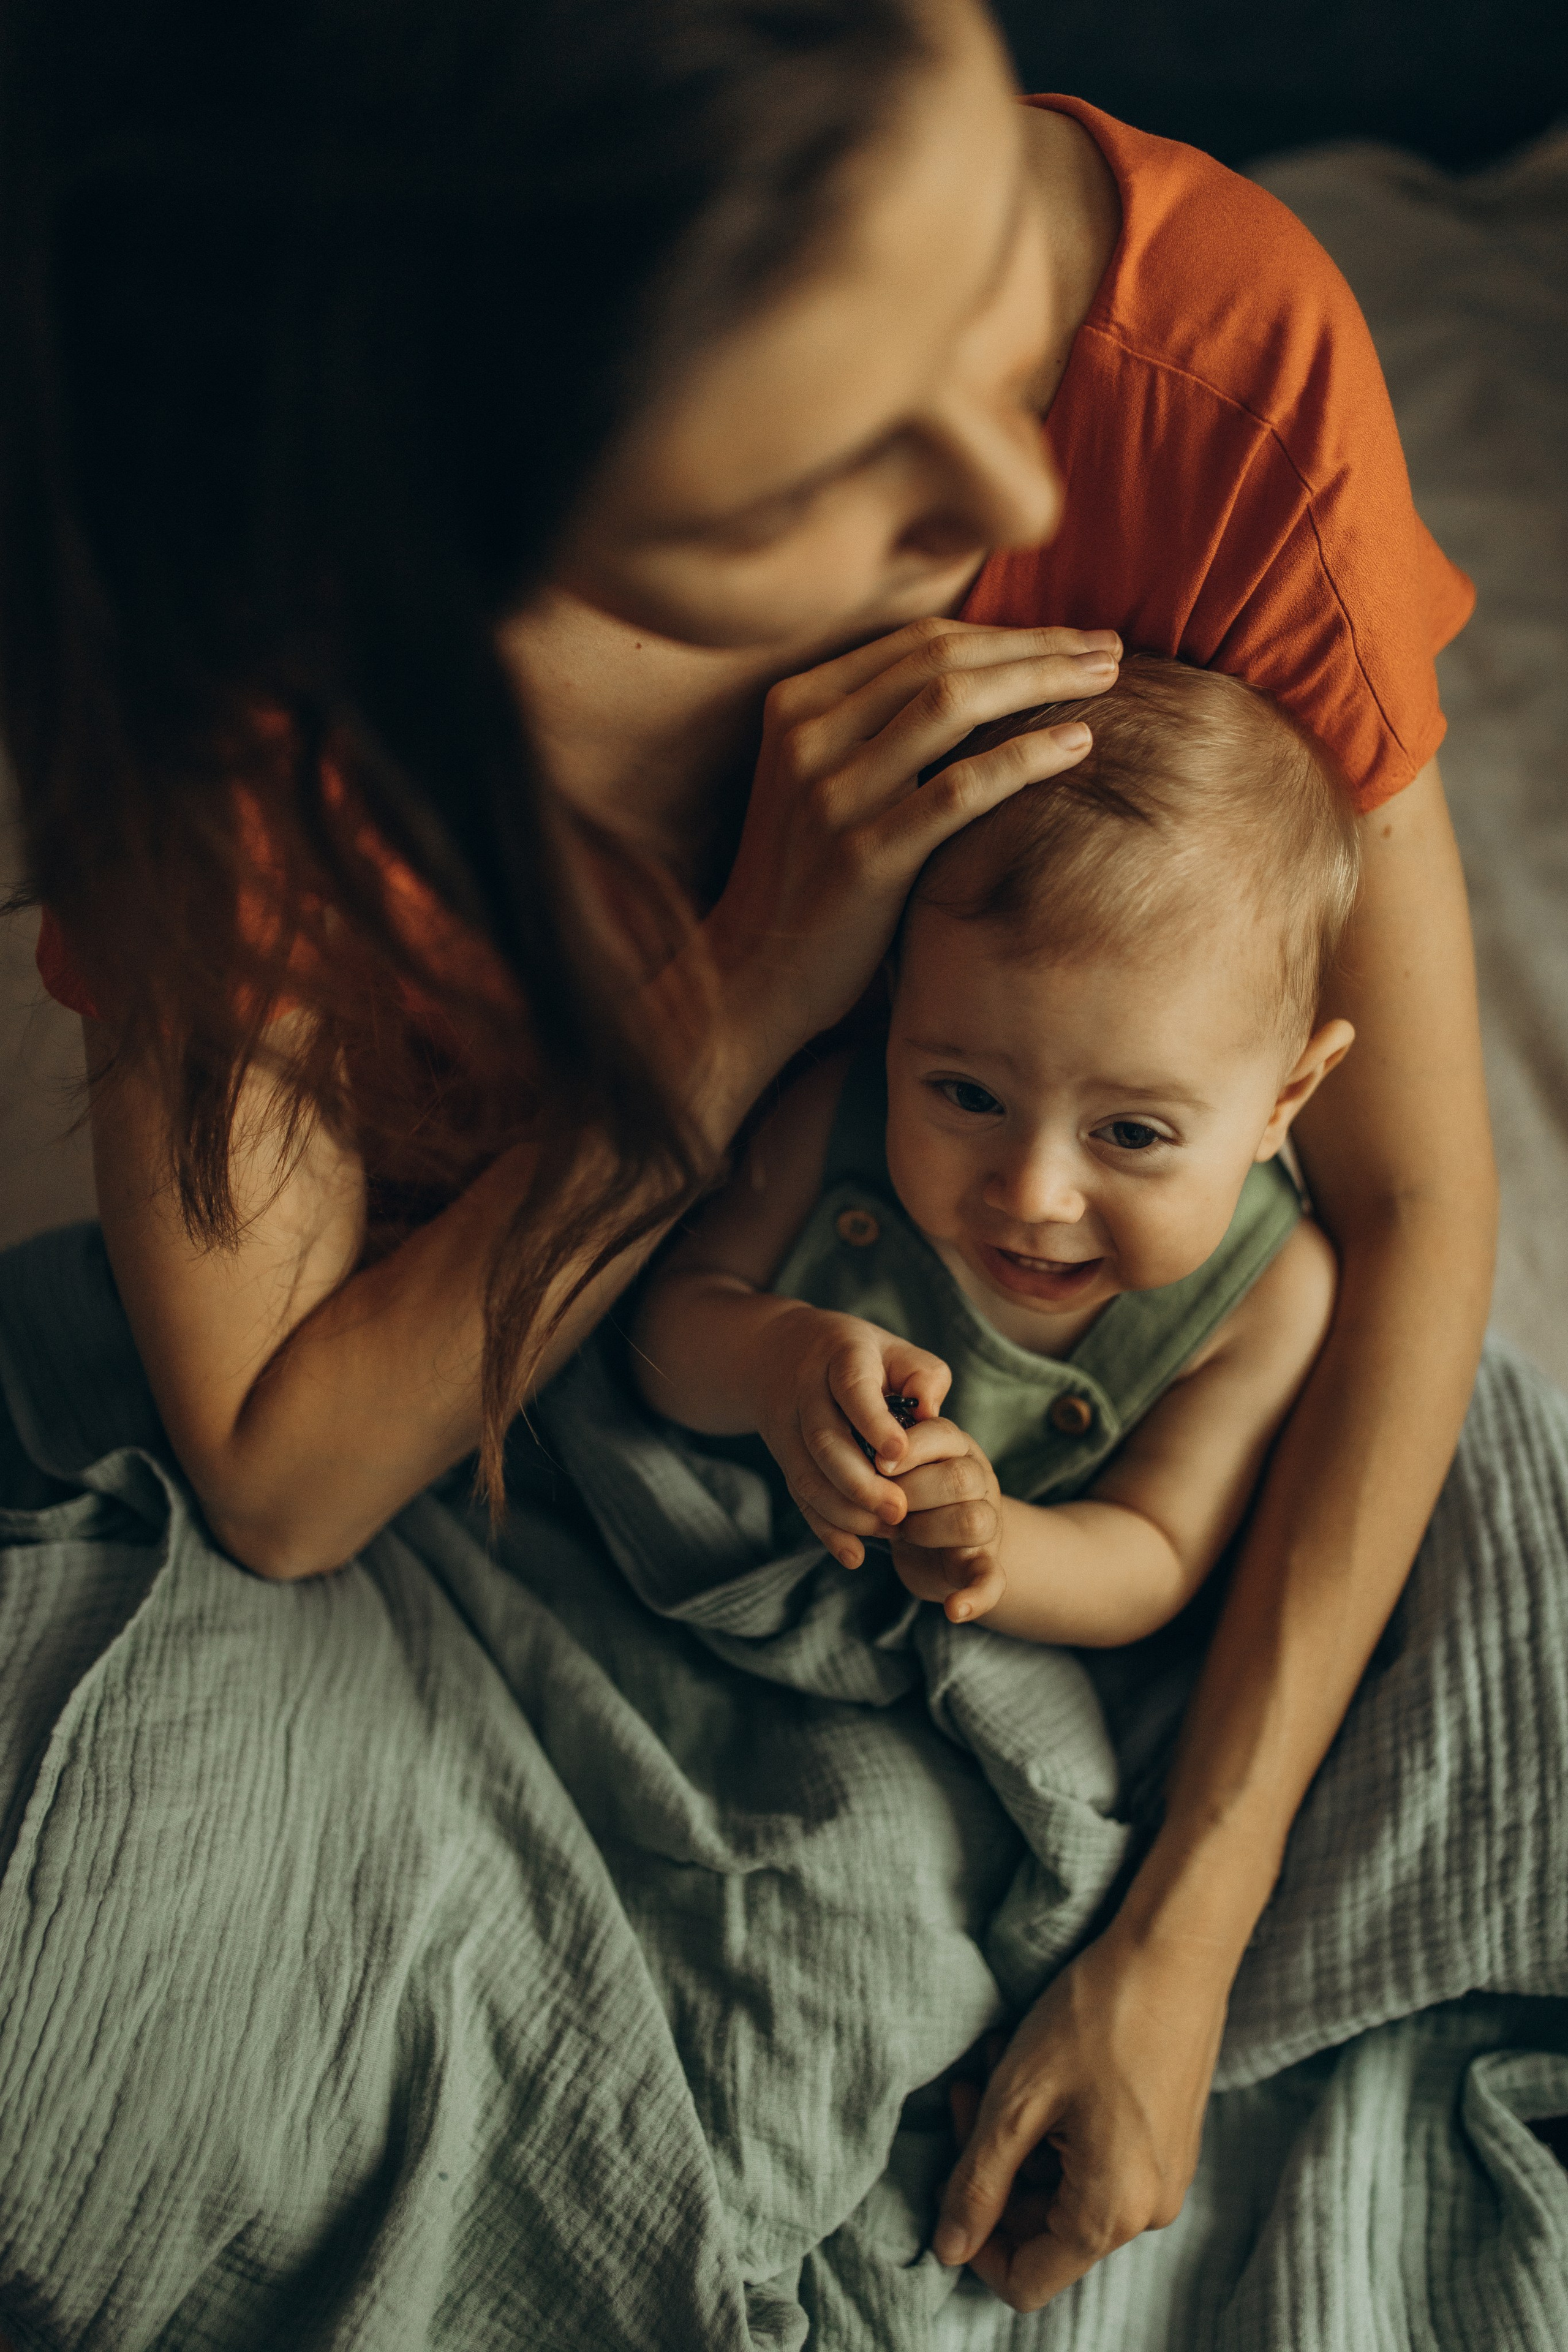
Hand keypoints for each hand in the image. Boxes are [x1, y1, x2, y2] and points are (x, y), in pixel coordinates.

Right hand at [707, 620, 1119, 1063]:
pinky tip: (1078, 745)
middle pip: (941, 659)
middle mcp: (807, 738)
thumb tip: (985, 677)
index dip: (1005, 631)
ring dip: (1041, 682)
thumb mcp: (819, 779)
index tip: (1072, 637)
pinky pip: (960, 789)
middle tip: (1108, 648)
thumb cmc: (808, 876)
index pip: (918, 640)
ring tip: (1108, 682)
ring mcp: (831, 796)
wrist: (754, 974)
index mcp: (796, 705)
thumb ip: (874, 725)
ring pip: (953, 705)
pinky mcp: (863, 857)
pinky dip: (1026, 758)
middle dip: (1036, 646)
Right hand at [756, 1307, 950, 1567]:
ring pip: (807, 1476)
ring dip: (846, 1512)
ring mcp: (787, 1427)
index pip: (853, 1389)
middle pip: (824, 1441)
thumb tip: (931, 1415)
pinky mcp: (782, 1457)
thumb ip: (923, 1377)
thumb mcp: (895, 1350)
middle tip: (900, 1511)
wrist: (775, 1355)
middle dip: (861, 1483)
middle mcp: (805, 1392)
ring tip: (888, 1531)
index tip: (900, 1453)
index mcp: (840, 1357)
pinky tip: (854, 1554)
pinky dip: (825, 1529)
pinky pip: (799, 1498)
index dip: (873, 1422)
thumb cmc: (859, 1355)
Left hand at [886, 1417, 1007, 1620]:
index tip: (878, 1464)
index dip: (909, 1450)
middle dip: (911, 1494)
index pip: (943, 1434)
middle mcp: (977, 1480)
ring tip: (902, 1534)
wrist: (932, 1541)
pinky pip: (990, 1581)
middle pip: (960, 1479)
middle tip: (884, 1504)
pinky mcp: (983, 1564)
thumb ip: (887, 1439)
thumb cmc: (905, 1489)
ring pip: (974, 1521)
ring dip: (928, 1531)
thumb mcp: (897, 1458)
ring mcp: (985, 1523)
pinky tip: (953, 1610)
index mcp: (954, 1446)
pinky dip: (974, 1597)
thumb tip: (872, 1426)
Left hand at [933, 1924, 1226, 2309]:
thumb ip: (978, 2182)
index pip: (1027, 2280)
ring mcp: (1163, 2175)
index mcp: (1112, 2213)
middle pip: (1043, 2227)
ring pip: (1064, 2186)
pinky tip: (1039, 2062)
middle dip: (994, 2166)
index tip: (951, 2177)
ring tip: (1002, 2059)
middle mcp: (1147, 2209)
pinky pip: (1097, 2159)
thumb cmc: (1098, 2017)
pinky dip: (1056, 2122)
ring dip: (1021, 2134)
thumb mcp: (1018, 2099)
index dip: (976, 2244)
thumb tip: (947, 2249)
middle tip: (970, 2091)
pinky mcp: (1167, 2142)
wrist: (1177, 1952)